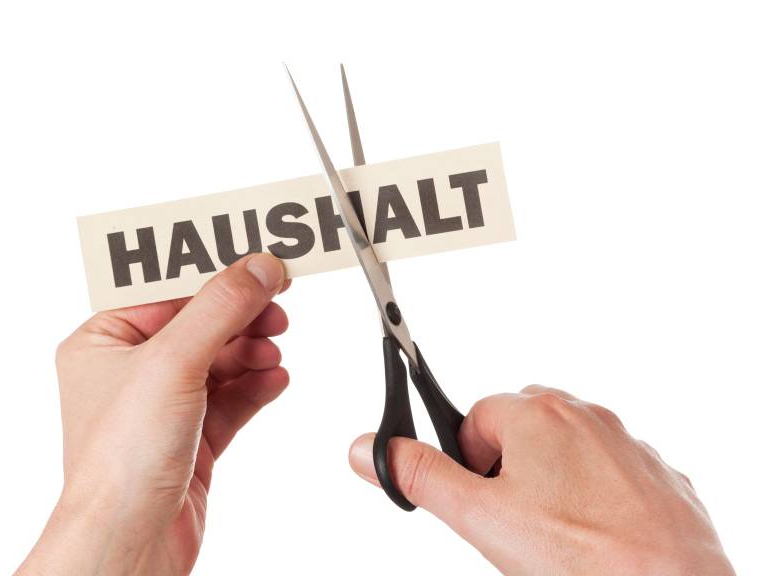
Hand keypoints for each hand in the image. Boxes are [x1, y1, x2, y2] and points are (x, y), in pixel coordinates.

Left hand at [17, 254, 288, 575]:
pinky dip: (256, 386)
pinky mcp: (192, 437)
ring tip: (273, 351)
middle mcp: (132, 371)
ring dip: (252, 353)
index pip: (168, 290)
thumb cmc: (121, 461)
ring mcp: (164, 405)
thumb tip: (258, 267)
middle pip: (201, 324)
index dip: (217, 275)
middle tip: (277, 309)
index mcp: (104, 341)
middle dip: (242, 318)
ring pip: (221, 360)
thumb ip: (221, 308)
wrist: (131, 542)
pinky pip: (232, 398)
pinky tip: (275, 380)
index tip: (260, 264)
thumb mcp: (174, 363)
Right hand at [349, 385, 734, 574]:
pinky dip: (597, 495)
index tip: (483, 496)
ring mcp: (626, 443)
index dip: (471, 461)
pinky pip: (611, 472)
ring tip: (558, 531)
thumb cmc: (582, 557)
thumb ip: (420, 476)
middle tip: (517, 516)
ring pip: (568, 449)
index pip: (476, 416)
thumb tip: (369, 449)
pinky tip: (596, 534)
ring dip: (554, 479)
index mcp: (537, 413)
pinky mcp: (656, 473)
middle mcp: (585, 414)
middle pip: (523, 427)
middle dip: (510, 465)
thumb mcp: (480, 518)